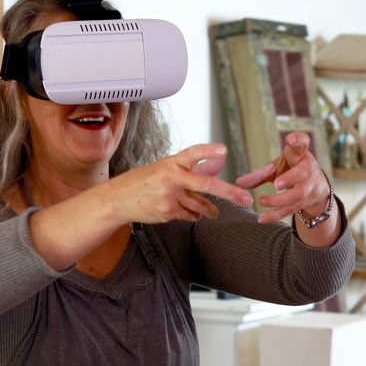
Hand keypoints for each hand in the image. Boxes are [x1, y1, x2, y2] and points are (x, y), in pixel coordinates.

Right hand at [111, 143, 252, 223]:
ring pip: (200, 205)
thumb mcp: (166, 168)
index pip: (192, 154)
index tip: (223, 150)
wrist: (118, 200)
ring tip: (213, 213)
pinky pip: (189, 215)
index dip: (208, 152)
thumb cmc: (144, 181)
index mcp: (171, 163)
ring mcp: (170, 198)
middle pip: (206, 185)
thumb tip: (219, 163)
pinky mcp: (168, 213)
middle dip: (229, 192)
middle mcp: (171, 179)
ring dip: (209, 210)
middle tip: (246, 199)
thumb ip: (193, 168)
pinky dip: (191, 215)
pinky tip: (184, 212)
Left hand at [236, 132, 328, 223]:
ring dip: (280, 200)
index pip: (303, 143)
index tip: (291, 139)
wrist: (315, 187)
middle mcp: (309, 168)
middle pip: (303, 173)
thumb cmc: (292, 171)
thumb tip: (238, 183)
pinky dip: (276, 214)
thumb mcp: (277, 167)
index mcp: (300, 154)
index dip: (298, 140)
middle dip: (290, 178)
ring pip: (299, 194)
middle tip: (275, 184)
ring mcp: (312, 185)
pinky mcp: (308, 201)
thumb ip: (259, 174)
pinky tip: (262, 218)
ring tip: (262, 201)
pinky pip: (292, 209)